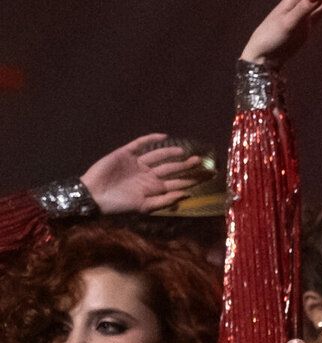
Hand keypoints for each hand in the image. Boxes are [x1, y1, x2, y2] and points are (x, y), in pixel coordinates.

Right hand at [79, 136, 204, 214]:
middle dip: (185, 166)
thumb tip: (187, 195)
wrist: (94, 195)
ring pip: (158, 156)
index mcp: (154, 188)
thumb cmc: (119, 205)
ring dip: (170, 153)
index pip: (176, 183)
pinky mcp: (125, 154)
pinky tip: (163, 137)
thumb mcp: (145, 206)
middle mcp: (148, 175)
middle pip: (170, 168)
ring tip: (184, 151)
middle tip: (199, 161)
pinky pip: (140, 144)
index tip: (206, 177)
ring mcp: (137, 164)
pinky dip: (151, 139)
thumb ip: (165, 200)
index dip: (190, 180)